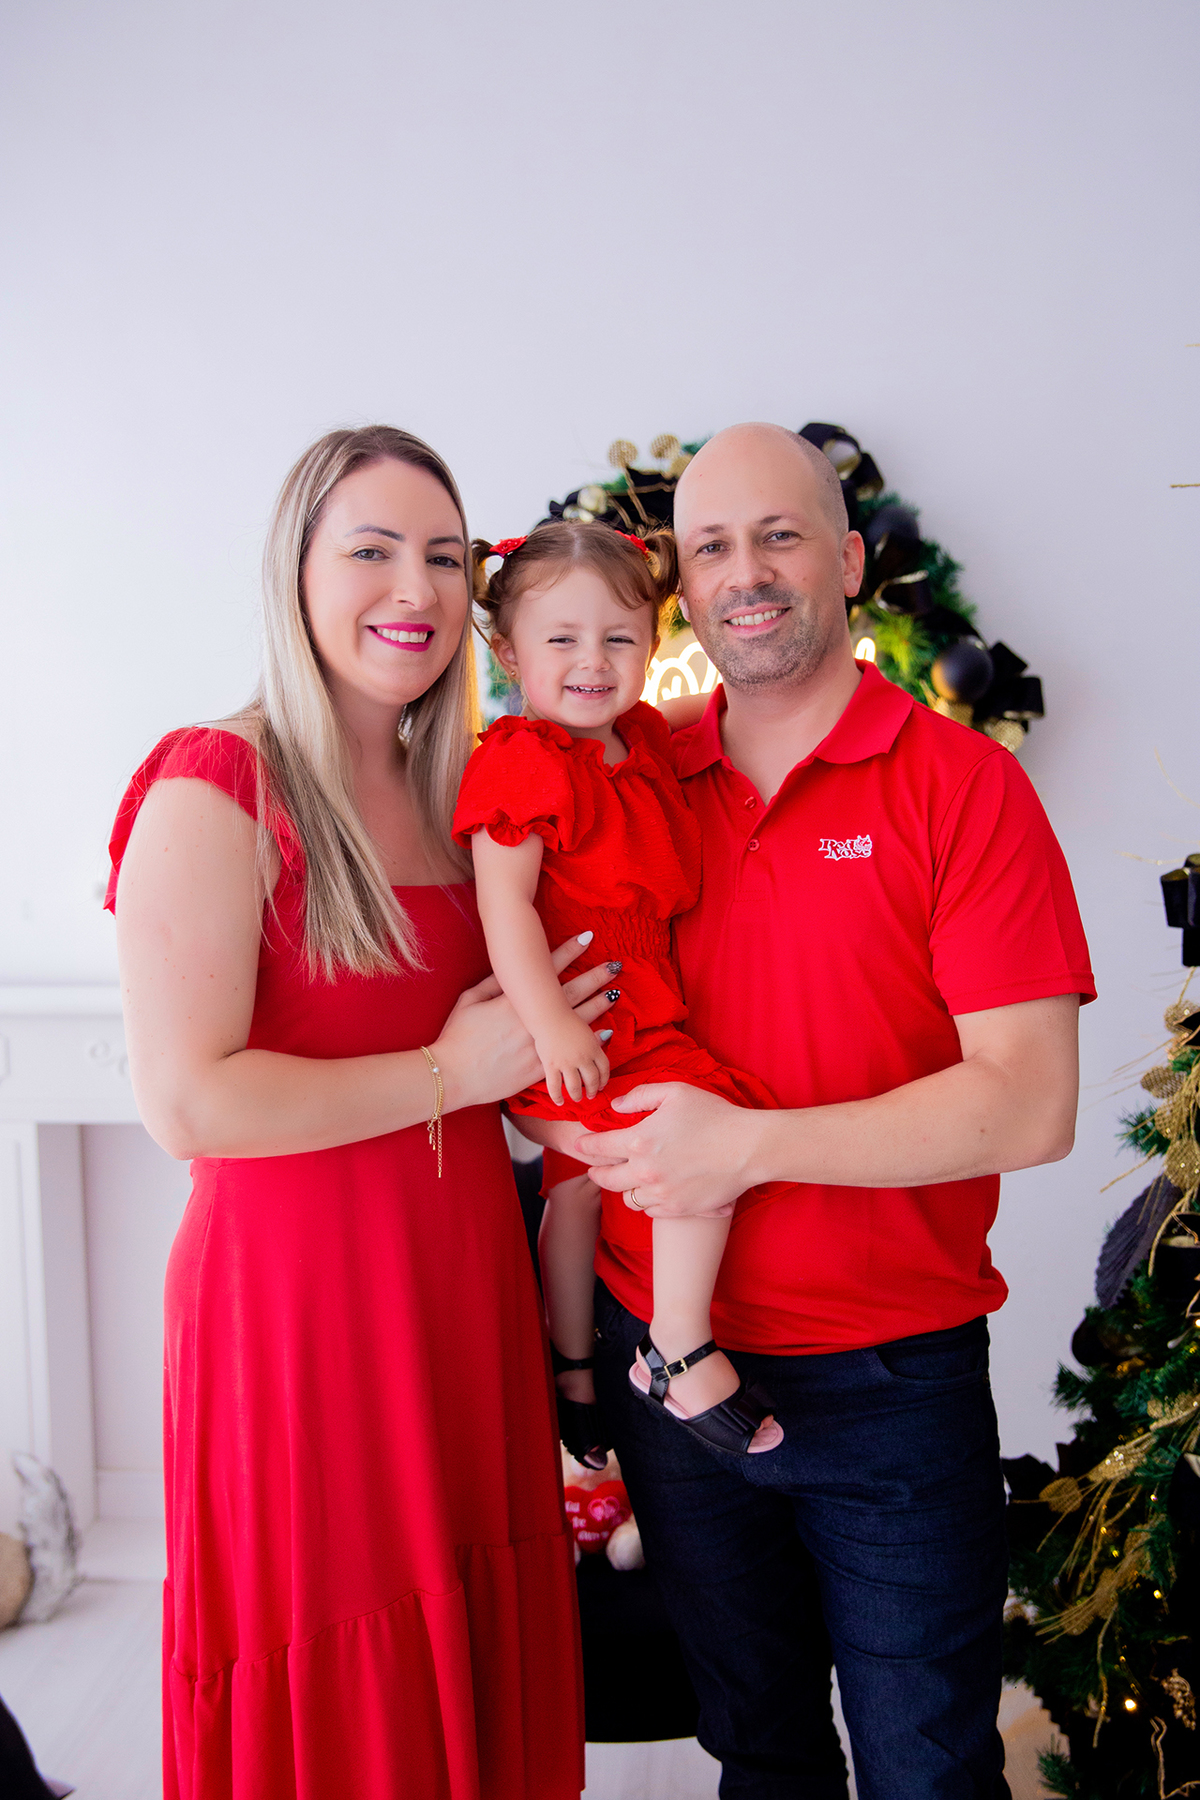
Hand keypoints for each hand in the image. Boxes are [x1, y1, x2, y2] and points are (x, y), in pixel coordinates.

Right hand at [434, 935, 613, 1111]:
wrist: (454, 1076)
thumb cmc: (457, 1037)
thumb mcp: (470, 1000)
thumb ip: (492, 983)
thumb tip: (510, 967)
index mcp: (515, 1000)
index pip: (547, 968)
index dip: (569, 951)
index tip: (588, 938)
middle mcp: (532, 1020)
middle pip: (570, 993)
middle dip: (594, 977)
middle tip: (615, 965)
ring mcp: (539, 1044)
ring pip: (576, 1021)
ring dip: (598, 1005)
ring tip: (615, 993)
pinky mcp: (541, 1067)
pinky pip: (571, 1051)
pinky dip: (588, 1042)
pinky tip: (605, 1033)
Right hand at [535, 1015, 610, 1104]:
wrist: (548, 1016)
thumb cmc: (567, 1020)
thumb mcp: (586, 1029)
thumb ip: (595, 1038)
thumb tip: (608, 1034)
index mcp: (593, 1048)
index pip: (604, 1068)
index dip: (604, 1079)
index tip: (601, 1085)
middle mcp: (582, 1058)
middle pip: (592, 1080)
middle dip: (592, 1090)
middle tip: (591, 1096)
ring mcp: (566, 1063)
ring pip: (575, 1086)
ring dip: (577, 1095)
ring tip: (577, 1099)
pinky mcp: (551, 1066)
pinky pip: (555, 1086)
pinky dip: (557, 1096)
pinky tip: (559, 1101)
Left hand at [573, 1082, 764, 1216]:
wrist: (748, 1149)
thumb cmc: (714, 1115)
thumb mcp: (676, 1092)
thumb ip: (640, 1096)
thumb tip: (617, 1106)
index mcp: (639, 1141)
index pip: (599, 1147)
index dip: (585, 1145)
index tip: (579, 1145)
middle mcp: (644, 1172)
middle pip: (606, 1179)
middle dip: (596, 1173)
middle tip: (594, 1170)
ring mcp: (660, 1194)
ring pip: (627, 1199)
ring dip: (623, 1189)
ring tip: (627, 1181)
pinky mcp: (677, 1209)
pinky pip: (650, 1211)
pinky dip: (647, 1203)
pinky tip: (652, 1193)